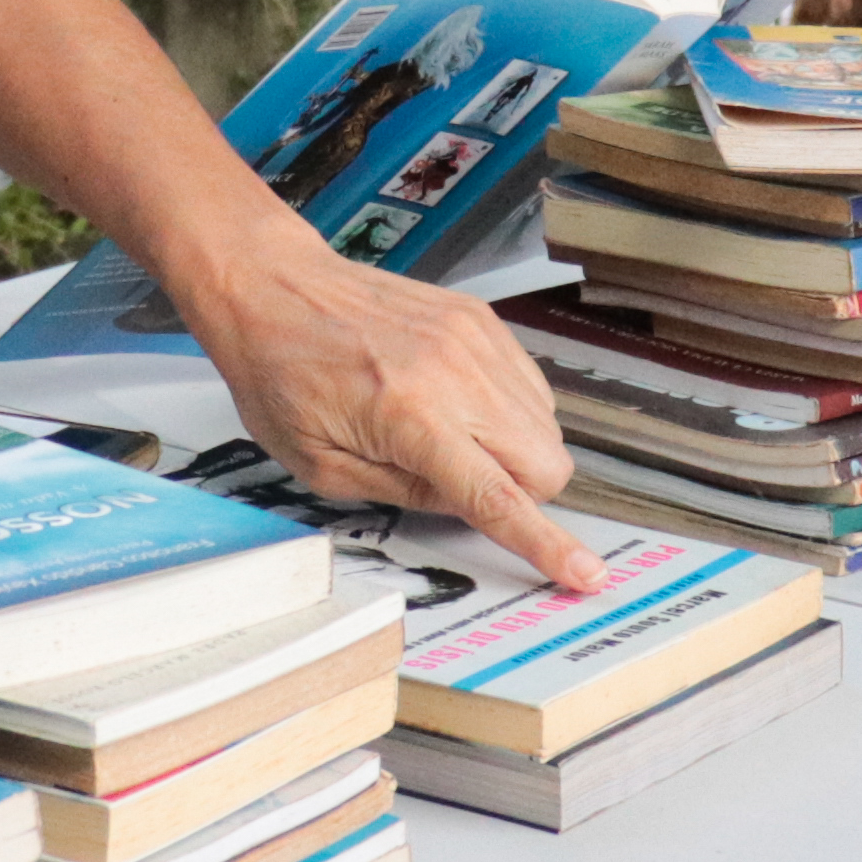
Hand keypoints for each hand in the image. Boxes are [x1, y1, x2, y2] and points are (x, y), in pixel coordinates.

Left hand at [184, 243, 604, 588]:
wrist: (276, 289)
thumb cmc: (282, 374)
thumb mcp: (323, 467)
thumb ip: (405, 495)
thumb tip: (468, 509)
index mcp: (410, 417)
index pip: (499, 496)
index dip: (546, 543)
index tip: (585, 572)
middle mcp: (454, 373)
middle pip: (547, 463)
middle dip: (525, 494)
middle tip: (465, 487)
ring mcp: (473, 340)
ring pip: (547, 425)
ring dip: (516, 451)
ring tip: (449, 438)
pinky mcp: (479, 320)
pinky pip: (529, 385)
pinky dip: (508, 411)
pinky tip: (456, 406)